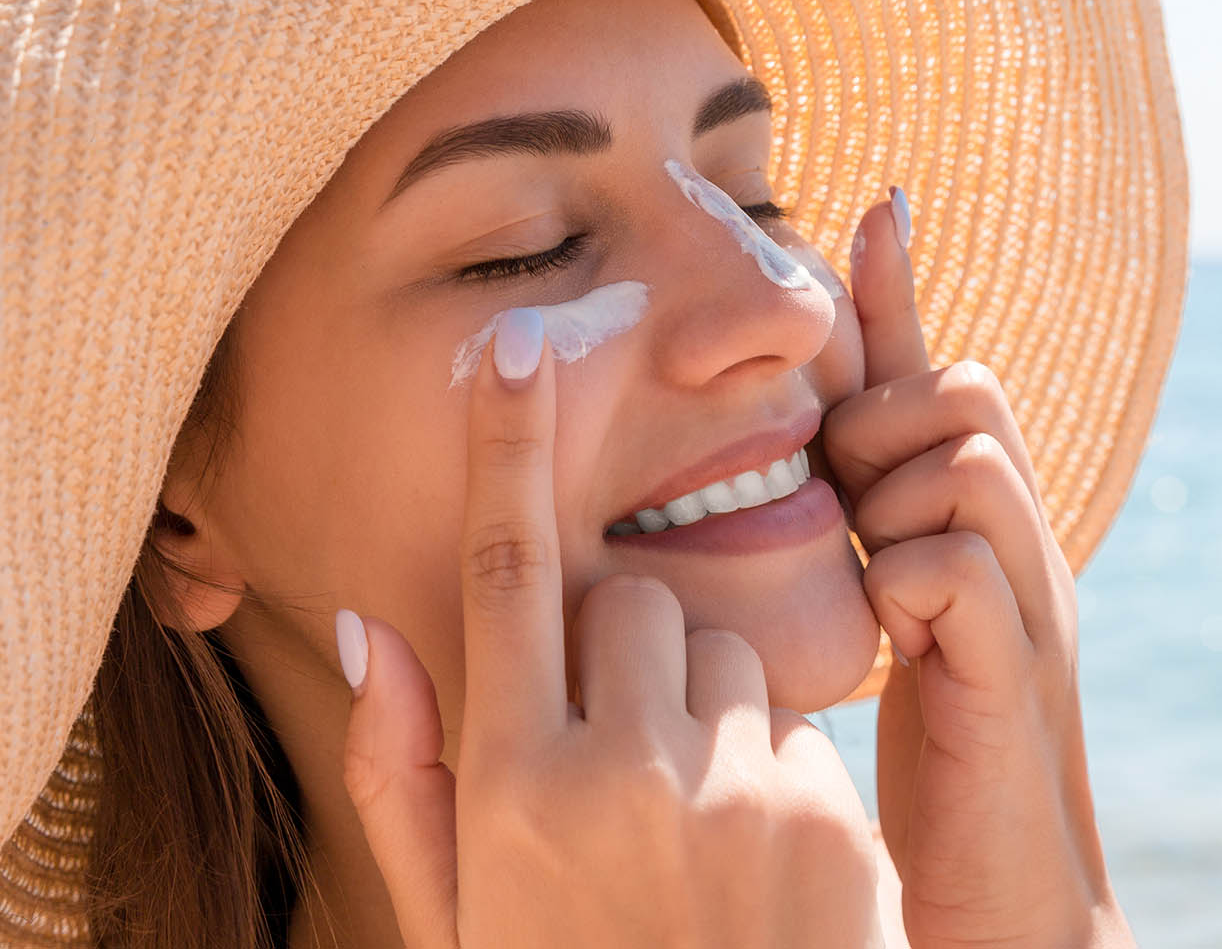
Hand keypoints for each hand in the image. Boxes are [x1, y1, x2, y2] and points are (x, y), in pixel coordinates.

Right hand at [337, 307, 883, 947]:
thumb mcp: (460, 909)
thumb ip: (405, 774)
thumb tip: (373, 624)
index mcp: (510, 788)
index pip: (505, 576)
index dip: (508, 453)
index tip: (518, 351)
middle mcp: (616, 775)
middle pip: (636, 602)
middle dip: (632, 652)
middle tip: (631, 759)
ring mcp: (730, 792)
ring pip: (724, 655)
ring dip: (707, 712)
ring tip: (696, 833)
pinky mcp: (825, 815)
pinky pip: (797, 729)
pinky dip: (775, 772)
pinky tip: (760, 871)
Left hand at [826, 192, 1133, 947]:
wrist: (1007, 905)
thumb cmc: (935, 771)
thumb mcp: (889, 631)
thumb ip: (858, 545)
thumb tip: (811, 460)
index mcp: (983, 532)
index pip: (943, 378)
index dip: (902, 293)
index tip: (873, 201)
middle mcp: (1021, 548)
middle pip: (964, 390)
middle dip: (886, 421)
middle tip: (850, 505)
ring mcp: (1029, 604)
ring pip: (965, 457)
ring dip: (892, 496)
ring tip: (872, 574)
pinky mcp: (1013, 675)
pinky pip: (956, 562)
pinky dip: (908, 581)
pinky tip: (891, 639)